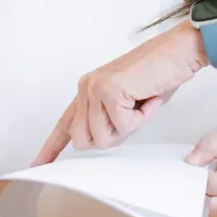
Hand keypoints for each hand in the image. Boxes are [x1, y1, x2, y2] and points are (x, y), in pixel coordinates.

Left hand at [33, 22, 207, 164]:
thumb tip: (100, 140)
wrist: (180, 51)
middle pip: (85, 141)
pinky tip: (148, 97)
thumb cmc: (160, 74)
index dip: (50, 148)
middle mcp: (86, 87)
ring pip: (104, 138)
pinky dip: (142, 118)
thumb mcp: (129, 102)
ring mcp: (96, 88)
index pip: (65, 124)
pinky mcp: (110, 91)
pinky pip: (124, 127)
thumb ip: (109, 120)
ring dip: (130, 127)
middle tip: (133, 114)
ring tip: (142, 102)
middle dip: (113, 137)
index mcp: (88, 90)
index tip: (37, 165)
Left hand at [187, 128, 216, 216]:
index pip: (212, 185)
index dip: (195, 177)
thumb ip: (211, 144)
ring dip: (200, 202)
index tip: (190, 168)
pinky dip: (207, 209)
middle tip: (191, 177)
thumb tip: (191, 162)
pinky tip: (211, 193)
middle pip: (209, 205)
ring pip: (210, 216)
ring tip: (202, 184)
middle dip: (195, 192)